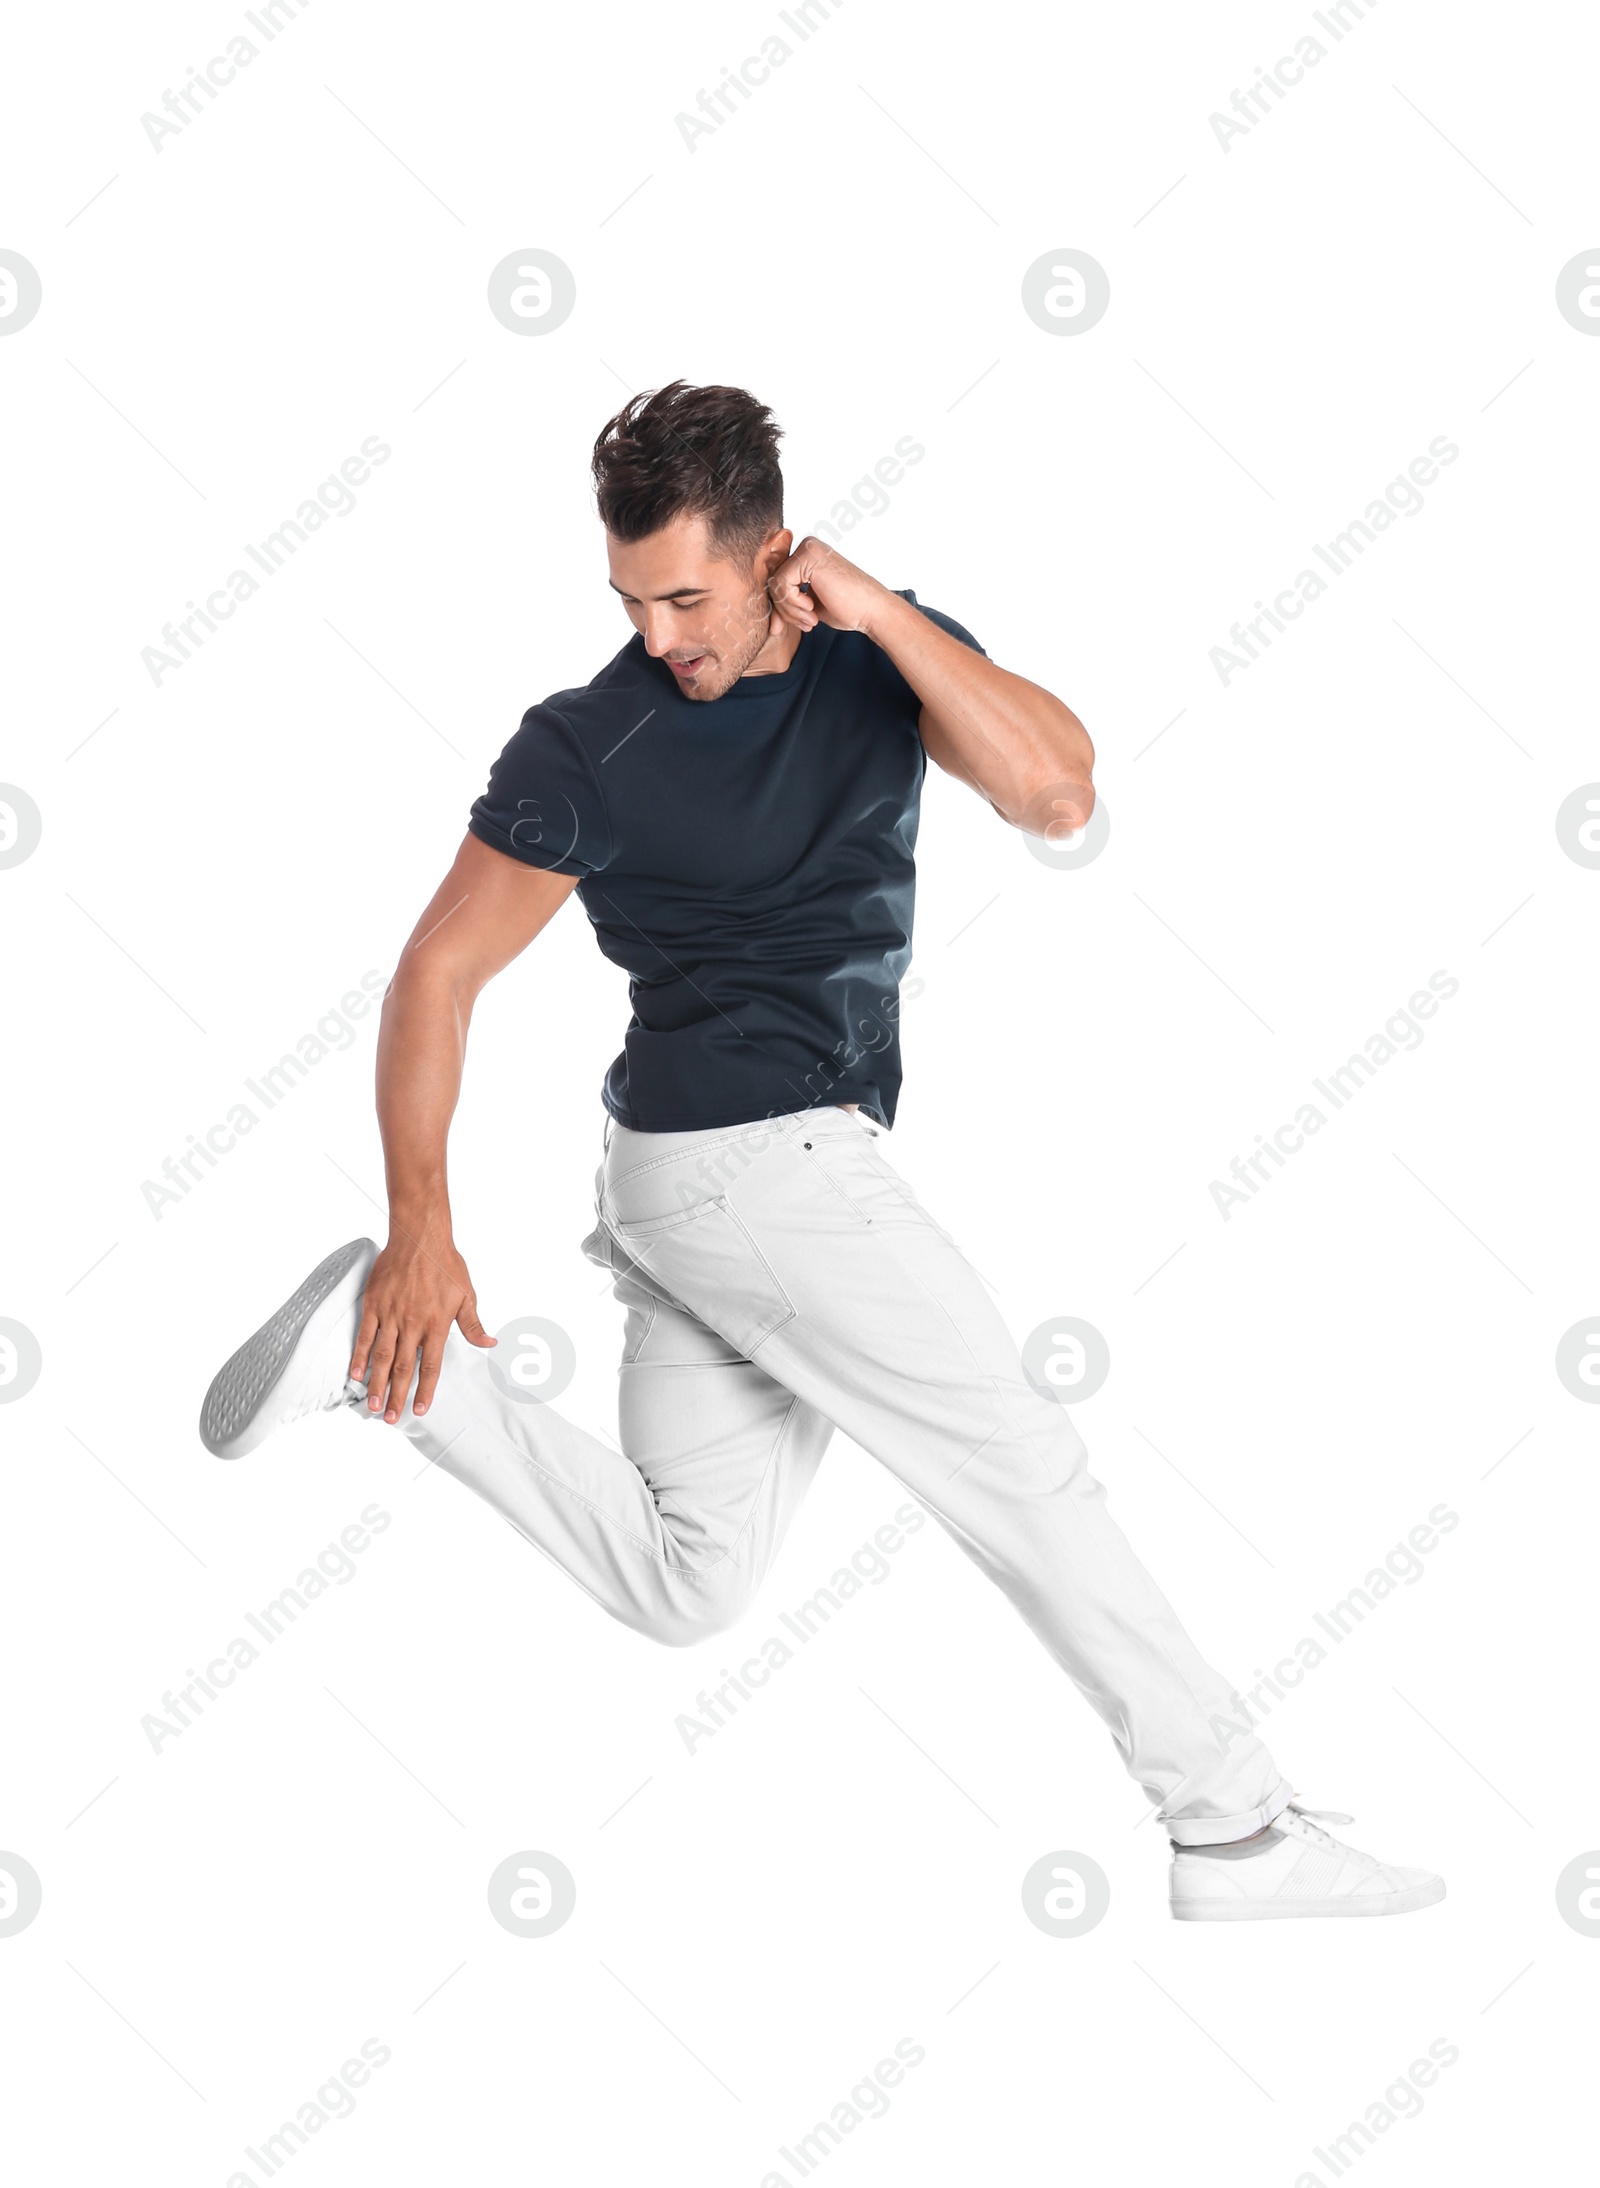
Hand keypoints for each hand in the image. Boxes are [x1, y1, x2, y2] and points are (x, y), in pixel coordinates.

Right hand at [349, 1226, 494, 1423]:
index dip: (425, 1390)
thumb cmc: (446, 1264)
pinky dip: (360, 1356)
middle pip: (402, 1368)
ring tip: (372, 1406)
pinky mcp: (374, 1304)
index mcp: (436, 1324)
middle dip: (396, 1395)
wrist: (420, 1237)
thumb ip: (473, 1324)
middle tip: (390, 1418)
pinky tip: (356, 1375)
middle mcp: (412, 1323)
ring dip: (376, 1383)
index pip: (431, 1366)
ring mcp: (391, 1315)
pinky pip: (365, 1335)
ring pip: (381, 1357)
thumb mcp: (467, 1294)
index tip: (420, 1409)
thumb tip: (490, 1344)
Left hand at [766, 537, 892, 640]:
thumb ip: (788, 602)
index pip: (777, 580)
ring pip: (775, 584)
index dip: (778, 606)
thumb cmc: (847, 609)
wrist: (872, 611)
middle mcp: (806, 546)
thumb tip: (766, 617)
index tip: (782, 627)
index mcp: (807, 556)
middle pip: (773, 581)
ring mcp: (808, 548)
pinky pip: (782, 583)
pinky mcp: (808, 556)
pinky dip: (793, 603)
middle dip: (783, 610)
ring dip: (789, 609)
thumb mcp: (809, 605)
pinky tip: (812, 608)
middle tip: (805, 624)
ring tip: (810, 619)